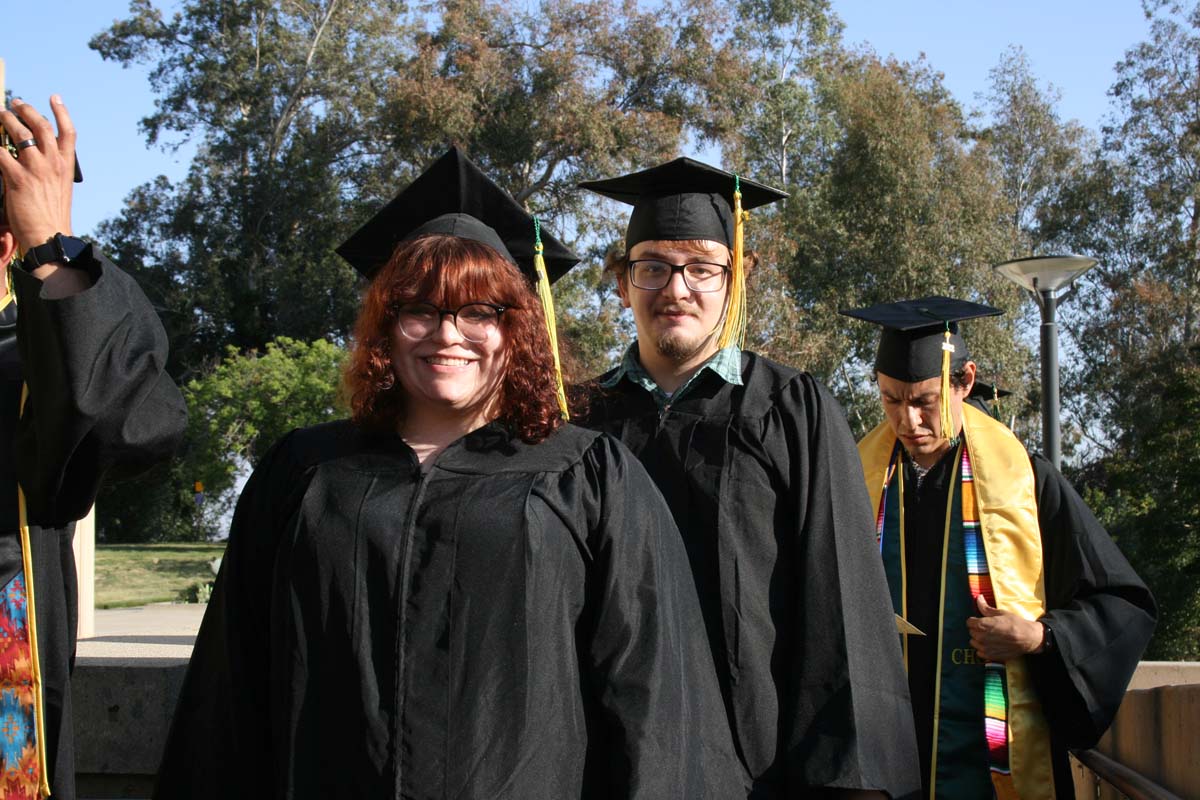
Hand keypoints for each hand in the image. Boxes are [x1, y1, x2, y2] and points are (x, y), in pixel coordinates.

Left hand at [0, 96, 75, 252]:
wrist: (49, 237)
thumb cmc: (51, 217)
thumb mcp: (57, 189)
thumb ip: (47, 170)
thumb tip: (27, 156)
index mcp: (66, 167)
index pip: (67, 132)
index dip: (61, 112)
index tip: (54, 97)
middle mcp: (53, 164)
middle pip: (40, 125)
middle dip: (26, 110)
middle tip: (15, 104)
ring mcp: (35, 169)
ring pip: (19, 133)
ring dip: (6, 121)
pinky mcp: (16, 178)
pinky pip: (0, 152)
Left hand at [966, 595, 1044, 661]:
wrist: (1028, 638)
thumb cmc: (1016, 624)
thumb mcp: (1001, 613)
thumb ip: (986, 608)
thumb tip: (978, 598)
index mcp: (982, 625)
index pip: (969, 622)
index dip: (975, 620)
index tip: (981, 620)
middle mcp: (981, 637)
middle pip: (972, 632)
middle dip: (977, 629)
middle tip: (988, 628)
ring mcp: (985, 648)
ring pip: (974, 642)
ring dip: (979, 639)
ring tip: (990, 637)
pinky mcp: (990, 656)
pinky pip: (980, 652)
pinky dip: (983, 649)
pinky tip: (992, 645)